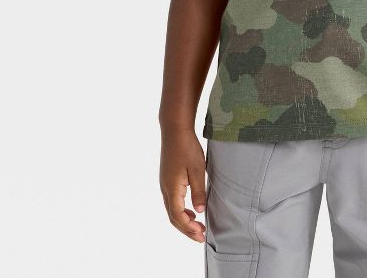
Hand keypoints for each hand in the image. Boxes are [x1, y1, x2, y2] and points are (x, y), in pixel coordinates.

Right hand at [159, 126, 207, 242]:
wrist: (175, 130)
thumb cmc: (187, 147)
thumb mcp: (198, 169)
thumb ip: (198, 191)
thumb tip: (199, 212)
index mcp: (172, 188)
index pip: (178, 216)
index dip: (189, 228)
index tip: (201, 235)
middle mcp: (165, 189)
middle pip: (173, 217)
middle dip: (186, 229)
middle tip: (201, 236)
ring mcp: (165, 184)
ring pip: (171, 209)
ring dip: (183, 220)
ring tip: (198, 226)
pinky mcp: (167, 179)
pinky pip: (172, 201)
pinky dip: (181, 210)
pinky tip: (191, 209)